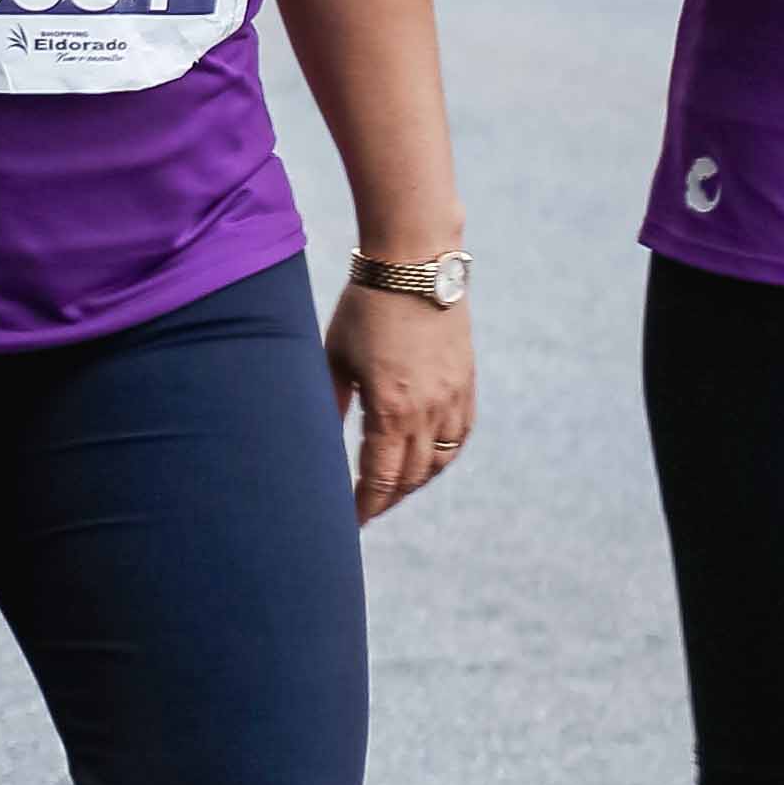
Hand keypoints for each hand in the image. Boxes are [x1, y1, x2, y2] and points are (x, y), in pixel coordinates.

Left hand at [328, 283, 476, 522]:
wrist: (416, 264)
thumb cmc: (365, 306)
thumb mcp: (334, 356)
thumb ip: (329, 404)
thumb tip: (316, 444)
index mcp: (391, 408)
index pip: (380, 478)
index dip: (365, 505)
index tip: (350, 521)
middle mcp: (429, 410)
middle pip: (411, 477)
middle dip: (386, 499)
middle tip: (366, 509)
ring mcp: (453, 398)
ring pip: (440, 462)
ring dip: (415, 481)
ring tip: (392, 488)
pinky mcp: (467, 383)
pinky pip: (460, 436)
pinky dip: (443, 456)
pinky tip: (427, 460)